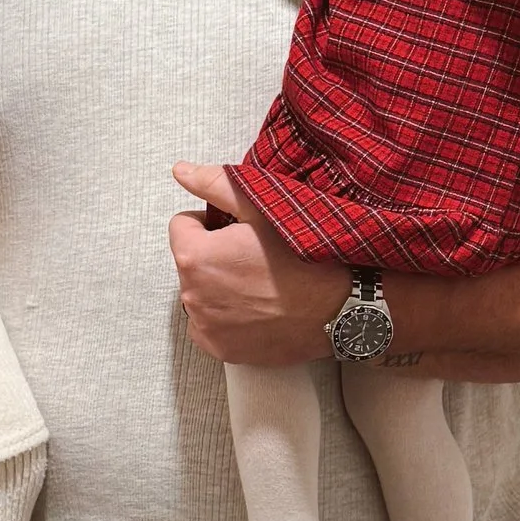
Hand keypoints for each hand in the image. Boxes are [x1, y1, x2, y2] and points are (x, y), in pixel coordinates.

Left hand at [168, 165, 342, 363]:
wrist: (338, 309)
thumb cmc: (304, 258)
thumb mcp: (263, 209)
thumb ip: (216, 186)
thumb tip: (181, 171)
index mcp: (195, 257)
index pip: (181, 226)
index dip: (209, 223)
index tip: (236, 231)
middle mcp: (192, 295)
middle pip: (191, 262)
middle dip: (213, 256)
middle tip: (252, 257)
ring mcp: (205, 326)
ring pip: (200, 293)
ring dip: (218, 286)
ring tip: (257, 283)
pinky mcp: (221, 349)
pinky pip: (209, 326)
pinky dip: (225, 317)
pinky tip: (255, 309)